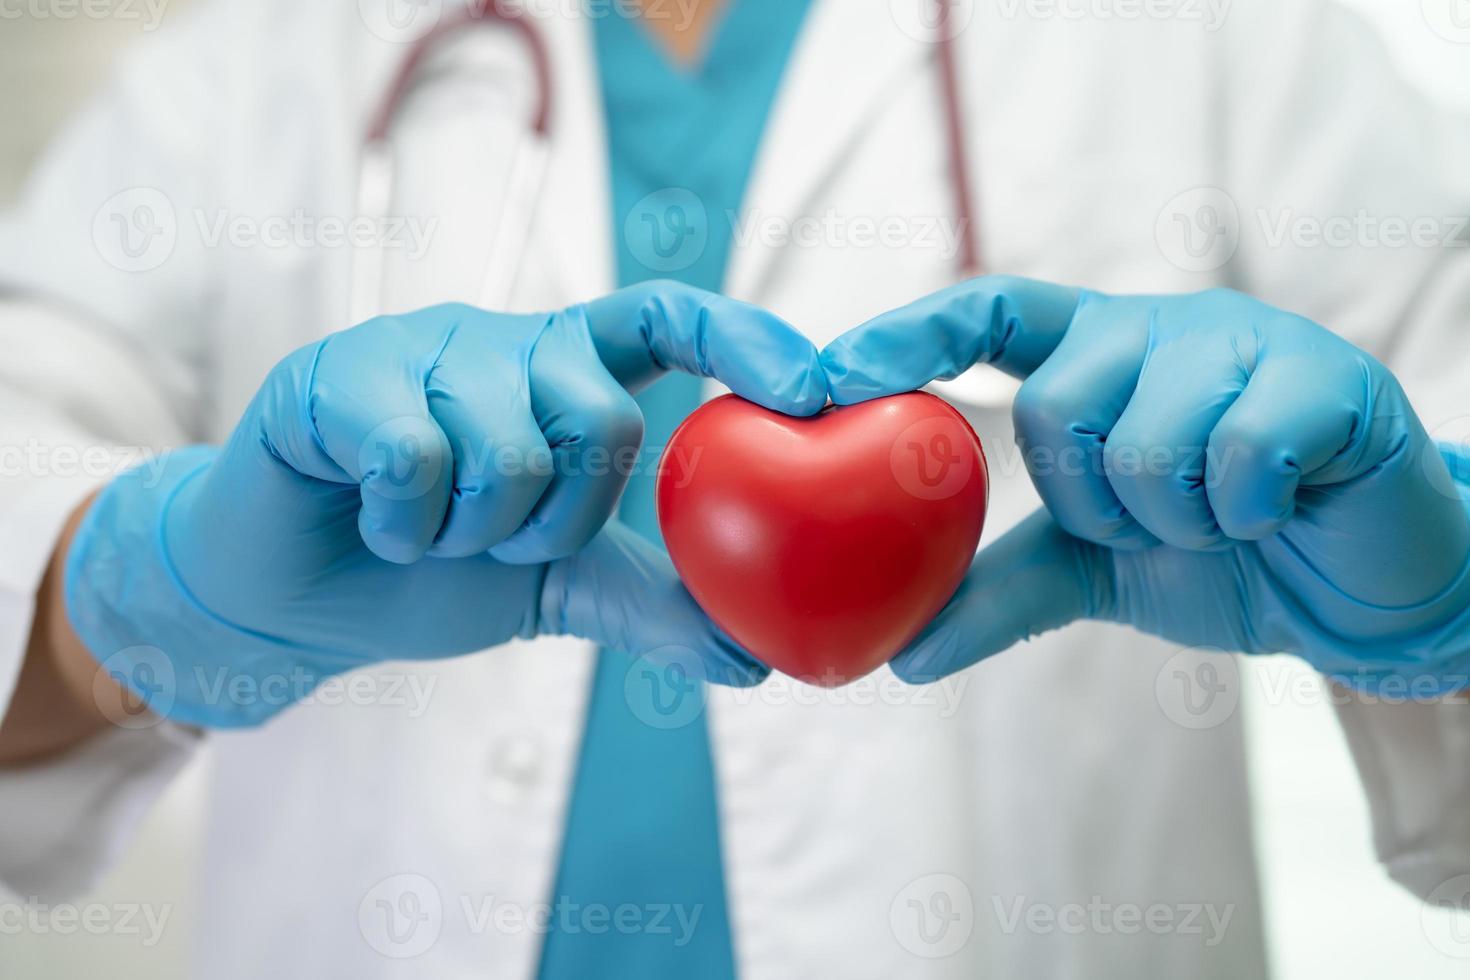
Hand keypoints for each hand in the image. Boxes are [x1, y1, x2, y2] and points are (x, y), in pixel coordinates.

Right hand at [65, 282, 827, 726]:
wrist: (292, 597)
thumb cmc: (430, 571)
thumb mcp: (556, 585)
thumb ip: (652, 604)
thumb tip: (755, 657)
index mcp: (567, 372)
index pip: (672, 317)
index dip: (746, 337)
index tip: (814, 388)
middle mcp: (506, 344)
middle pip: (601, 412)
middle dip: (563, 516)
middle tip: (505, 543)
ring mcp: (421, 349)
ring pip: (508, 443)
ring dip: (476, 531)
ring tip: (431, 534)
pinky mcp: (339, 374)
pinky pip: (414, 458)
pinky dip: (406, 526)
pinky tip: (378, 524)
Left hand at [821, 277, 1469, 690]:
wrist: (1364, 593)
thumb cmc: (1223, 558)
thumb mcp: (1095, 571)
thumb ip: (998, 590)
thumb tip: (901, 650)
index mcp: (1096, 354)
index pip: (986, 311)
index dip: (906, 334)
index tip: (826, 377)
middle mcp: (1159, 328)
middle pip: (1057, 403)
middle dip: (1092, 499)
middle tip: (1151, 521)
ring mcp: (1243, 343)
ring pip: (1144, 437)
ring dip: (1174, 517)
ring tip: (1224, 517)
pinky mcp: (1325, 379)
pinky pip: (1237, 456)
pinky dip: (1246, 515)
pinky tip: (1279, 510)